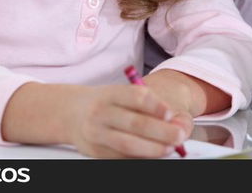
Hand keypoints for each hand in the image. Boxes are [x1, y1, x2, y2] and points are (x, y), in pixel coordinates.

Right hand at [66, 84, 187, 157]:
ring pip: (127, 144)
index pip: (135, 96)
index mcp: (110, 93)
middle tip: (179, 135)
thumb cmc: (106, 102)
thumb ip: (149, 104)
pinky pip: (121, 157)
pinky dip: (140, 158)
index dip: (155, 105)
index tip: (171, 113)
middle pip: (134, 123)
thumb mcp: (122, 94)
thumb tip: (177, 122)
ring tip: (169, 148)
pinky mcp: (95, 152)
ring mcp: (96, 133)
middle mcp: (101, 112)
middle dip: (161, 131)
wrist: (72, 113)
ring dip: (152, 148)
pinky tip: (153, 155)